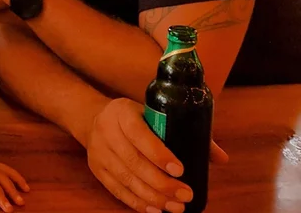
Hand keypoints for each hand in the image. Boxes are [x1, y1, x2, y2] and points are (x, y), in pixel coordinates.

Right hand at [86, 98, 227, 212]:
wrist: (94, 119)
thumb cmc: (133, 118)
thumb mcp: (153, 114)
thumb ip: (185, 133)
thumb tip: (221, 158)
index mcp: (122, 113)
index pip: (139, 134)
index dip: (159, 154)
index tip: (180, 170)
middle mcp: (107, 131)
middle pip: (133, 161)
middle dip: (161, 183)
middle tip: (185, 195)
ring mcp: (99, 151)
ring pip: (126, 179)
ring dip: (152, 197)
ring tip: (175, 207)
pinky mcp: (97, 168)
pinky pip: (117, 190)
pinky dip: (137, 202)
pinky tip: (155, 210)